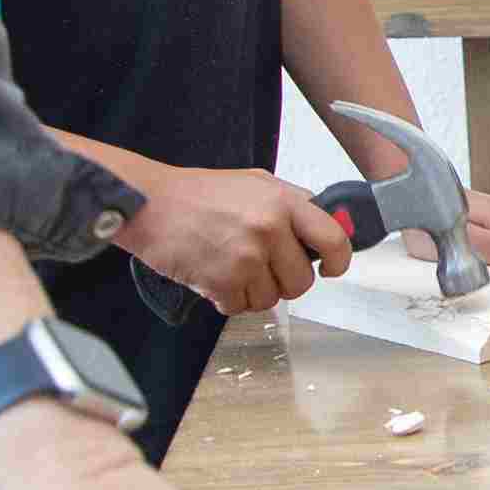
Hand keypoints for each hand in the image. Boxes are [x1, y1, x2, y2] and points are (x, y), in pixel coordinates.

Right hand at [103, 160, 353, 314]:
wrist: (150, 204)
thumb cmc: (198, 194)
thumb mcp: (254, 182)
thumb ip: (290, 203)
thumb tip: (325, 223)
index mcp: (282, 201)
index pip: (333, 238)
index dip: (338, 260)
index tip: (331, 268)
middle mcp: (269, 228)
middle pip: (302, 281)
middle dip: (284, 281)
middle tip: (262, 268)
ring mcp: (246, 257)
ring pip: (272, 299)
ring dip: (253, 291)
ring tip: (231, 266)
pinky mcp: (223, 281)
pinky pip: (240, 307)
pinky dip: (228, 299)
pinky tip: (214, 275)